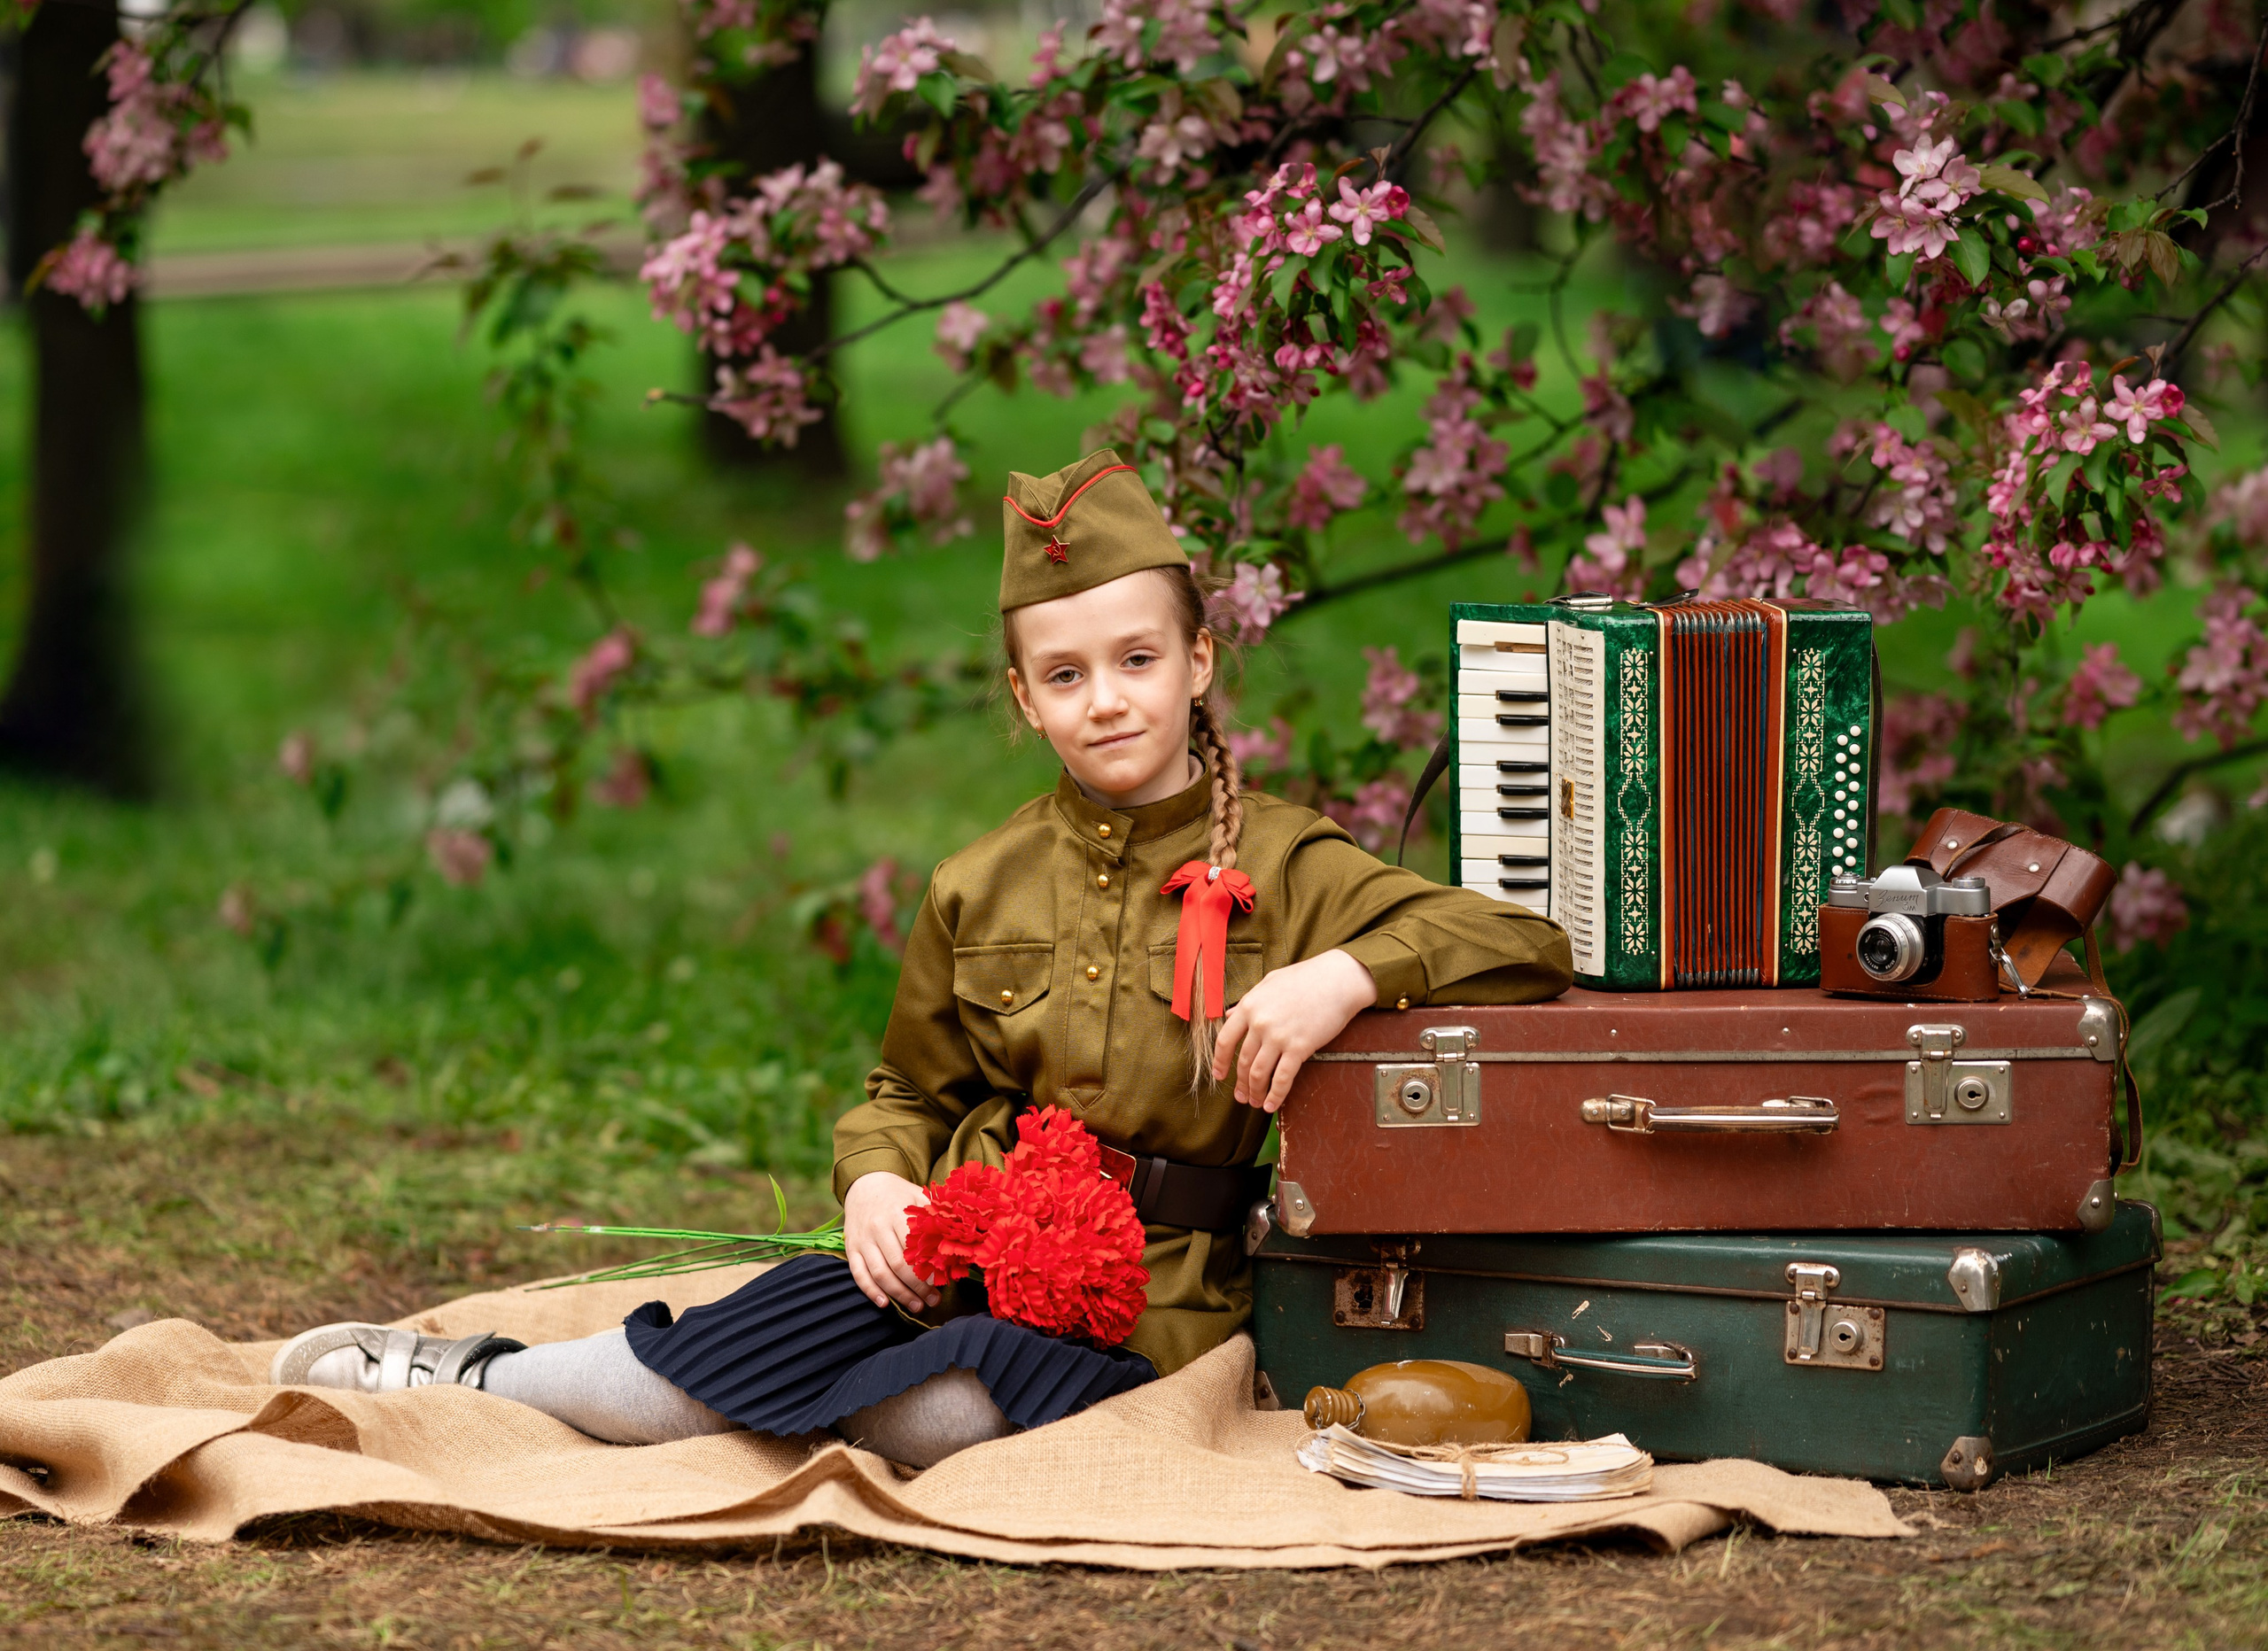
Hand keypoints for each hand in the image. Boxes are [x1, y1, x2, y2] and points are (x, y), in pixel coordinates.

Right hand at [842, 1171, 940, 1311]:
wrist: (866, 1183)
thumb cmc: (899, 1194)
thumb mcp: (919, 1196)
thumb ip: (935, 1216)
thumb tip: (957, 1240)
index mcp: (897, 1214)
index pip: (914, 1249)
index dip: (928, 1269)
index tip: (942, 1284)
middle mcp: (878, 1227)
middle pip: (898, 1265)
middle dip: (917, 1288)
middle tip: (933, 1301)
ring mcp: (862, 1239)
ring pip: (880, 1273)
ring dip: (899, 1294)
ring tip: (916, 1306)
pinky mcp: (851, 1247)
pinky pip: (858, 1273)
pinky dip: (870, 1291)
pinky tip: (884, 1303)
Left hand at [1211, 948, 1377, 1112]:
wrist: (1338, 979)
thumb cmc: (1307, 978)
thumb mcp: (1270, 983)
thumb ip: (1248, 1001)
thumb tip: (1230, 1015)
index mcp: (1250, 1006)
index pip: (1225, 1041)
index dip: (1219, 1062)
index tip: (1219, 1075)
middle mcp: (1260, 1023)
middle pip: (1243, 1062)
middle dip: (1240, 1084)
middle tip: (1240, 1096)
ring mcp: (1279, 1036)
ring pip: (1259, 1074)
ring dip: (1255, 1093)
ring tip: (1255, 1103)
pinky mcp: (1300, 1047)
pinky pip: (1283, 1078)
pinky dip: (1275, 1095)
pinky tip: (1271, 1105)